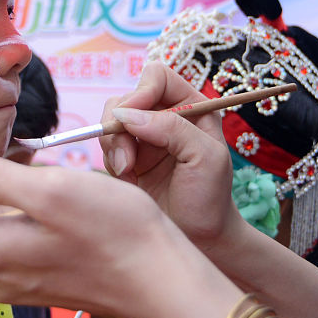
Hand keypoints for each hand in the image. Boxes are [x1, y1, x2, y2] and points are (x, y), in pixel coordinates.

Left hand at [0, 156, 245, 317]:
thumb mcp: (50, 190)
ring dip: (10, 216)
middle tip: (22, 186)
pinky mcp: (49, 283)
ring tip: (51, 198)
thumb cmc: (114, 229)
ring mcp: (26, 284)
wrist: (163, 275)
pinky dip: (34, 229)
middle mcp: (1, 278)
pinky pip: (22, 252)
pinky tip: (65, 217)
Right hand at [100, 62, 245, 251]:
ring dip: (113, 146)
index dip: (140, 92)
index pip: (157, 77)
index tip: (131, 119)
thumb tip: (127, 115)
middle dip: (120, 127)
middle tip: (128, 161)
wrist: (199, 239)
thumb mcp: (204, 158)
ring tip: (129, 173)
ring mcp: (145, 137)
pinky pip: (106, 146)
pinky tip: (128, 180)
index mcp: (193, 107)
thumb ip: (172, 129)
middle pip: (126, 98)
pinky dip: (111, 161)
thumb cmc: (211, 199)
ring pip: (111, 121)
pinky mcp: (129, 158)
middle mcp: (167, 116)